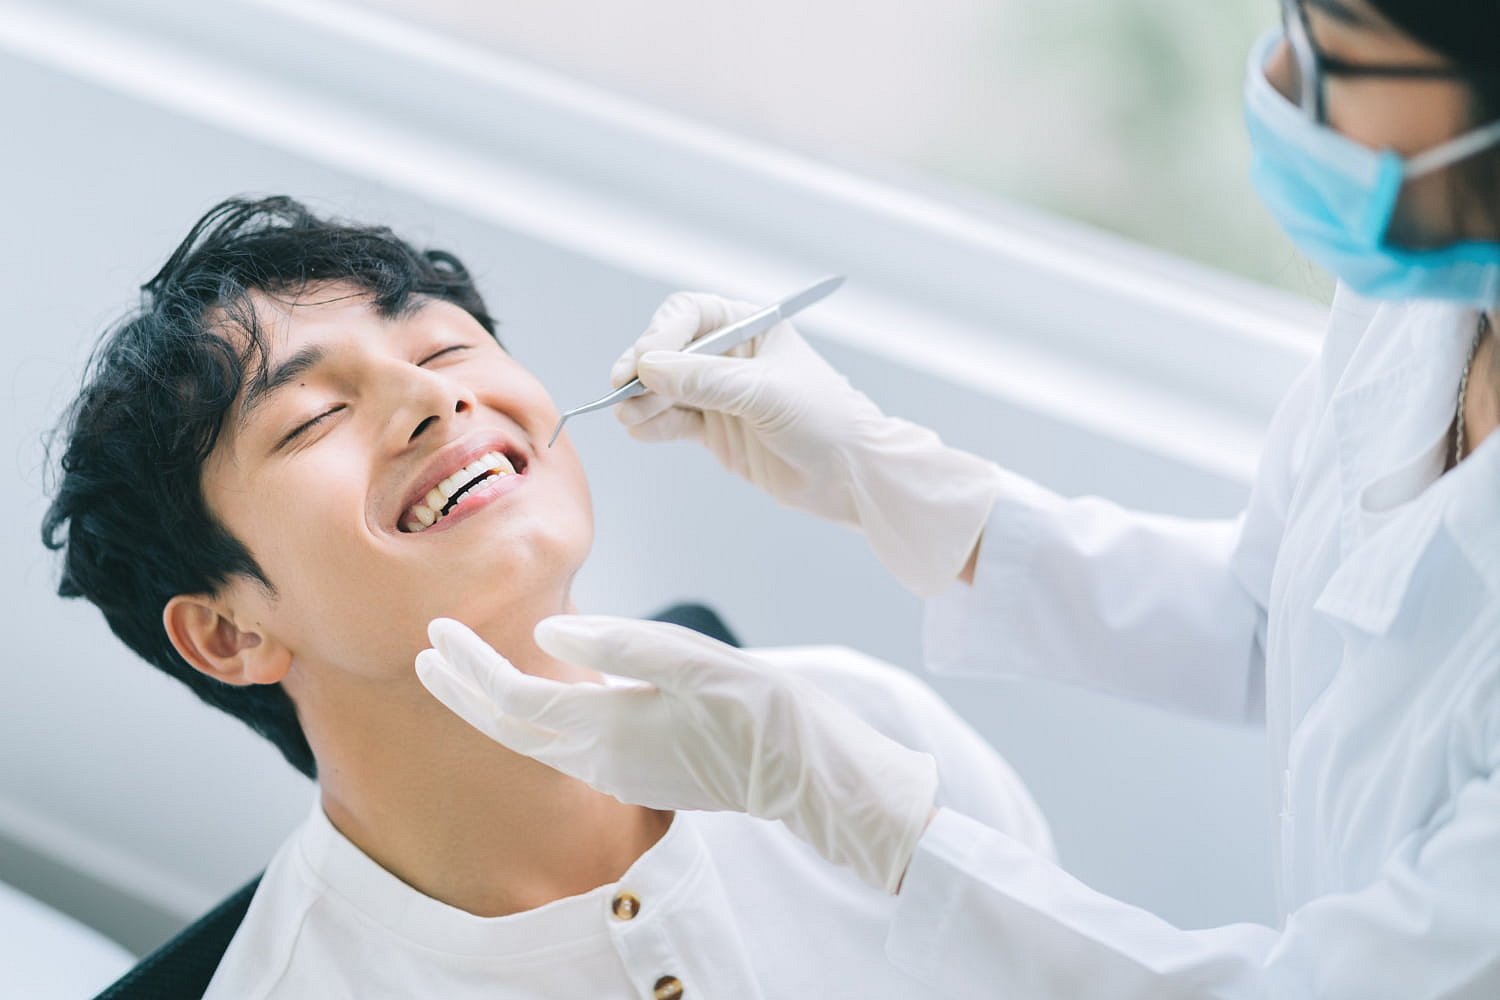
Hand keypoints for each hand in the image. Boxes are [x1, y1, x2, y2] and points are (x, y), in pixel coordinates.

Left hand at [415, 614, 938, 893]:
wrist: (815, 778)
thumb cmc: (766, 717)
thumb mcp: (698, 664)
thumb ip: (622, 645)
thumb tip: (550, 633)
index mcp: (610, 730)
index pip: (516, 701)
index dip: (470, 668)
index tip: (435, 630)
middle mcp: (604, 760)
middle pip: (511, 728)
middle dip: (463, 691)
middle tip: (426, 652)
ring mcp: (622, 770)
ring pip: (536, 738)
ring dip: (495, 702)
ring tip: (466, 665)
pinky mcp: (643, 768)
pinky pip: (568, 741)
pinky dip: (537, 712)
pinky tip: (542, 686)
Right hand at [612, 291, 999, 596]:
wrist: (850, 476)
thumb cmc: (825, 419)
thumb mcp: (765, 393)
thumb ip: (706, 380)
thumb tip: (650, 367)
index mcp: (751, 327)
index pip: (690, 315)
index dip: (661, 334)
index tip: (644, 362)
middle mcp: (730, 356)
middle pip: (668, 350)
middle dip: (643, 369)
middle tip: (623, 390)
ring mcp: (720, 394)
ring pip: (664, 388)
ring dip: (642, 400)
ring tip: (629, 416)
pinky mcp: (714, 429)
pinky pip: (672, 421)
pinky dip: (652, 425)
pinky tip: (640, 430)